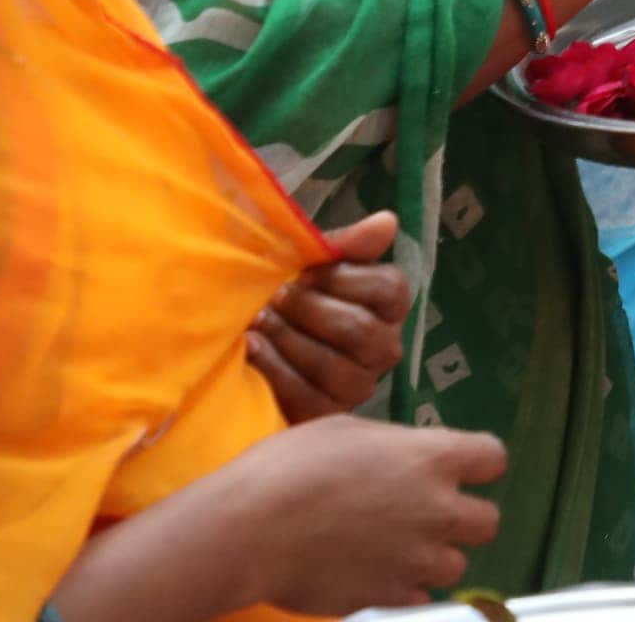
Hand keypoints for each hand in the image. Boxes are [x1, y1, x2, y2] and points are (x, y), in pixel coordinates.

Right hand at [221, 418, 506, 614]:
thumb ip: (390, 446)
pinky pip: (419, 597)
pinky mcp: (389, 597)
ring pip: (456, 566)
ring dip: (433, 558)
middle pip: (488, 522)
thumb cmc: (290, 467)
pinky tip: (374, 573)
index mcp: (432, 458)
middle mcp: (437, 510)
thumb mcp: (345, 431)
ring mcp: (416, 558)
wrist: (250, 531)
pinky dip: (404, 588)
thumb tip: (399, 457)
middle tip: (428, 515)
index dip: (478, 464)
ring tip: (396, 548)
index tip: (458, 468)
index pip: (494, 458)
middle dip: (463, 519)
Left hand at [251, 210, 409, 423]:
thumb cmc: (285, 295)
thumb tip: (389, 220)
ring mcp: (359, 385)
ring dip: (287, 339)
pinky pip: (306, 396)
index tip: (303, 271)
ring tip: (257, 322)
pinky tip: (251, 350)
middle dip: (308, 310)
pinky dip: (273, 369)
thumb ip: (346, 243)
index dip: (340, 279)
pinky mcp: (326, 414)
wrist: (245, 339)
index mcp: (388, 306)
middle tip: (275, 297)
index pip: (388, 289)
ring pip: (333, 366)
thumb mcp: (309, 262)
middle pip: (359, 329)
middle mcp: (384, 348)